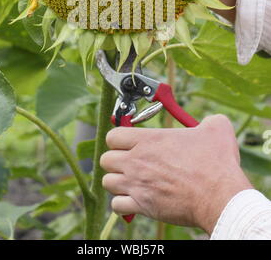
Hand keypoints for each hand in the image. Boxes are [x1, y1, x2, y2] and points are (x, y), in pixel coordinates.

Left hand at [100, 114, 251, 233]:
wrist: (219, 197)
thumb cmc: (217, 163)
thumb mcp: (216, 128)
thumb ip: (209, 120)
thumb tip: (211, 121)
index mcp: (149, 140)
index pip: (113, 136)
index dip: (119, 138)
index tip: (128, 142)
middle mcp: (137, 161)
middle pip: (105, 159)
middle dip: (115, 160)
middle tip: (130, 162)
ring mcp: (137, 184)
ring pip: (108, 182)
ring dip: (118, 181)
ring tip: (132, 181)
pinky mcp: (142, 206)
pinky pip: (117, 205)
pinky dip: (123, 203)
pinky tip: (135, 199)